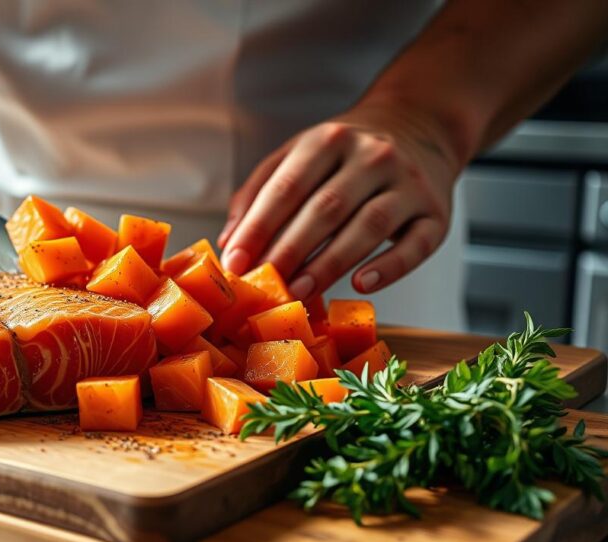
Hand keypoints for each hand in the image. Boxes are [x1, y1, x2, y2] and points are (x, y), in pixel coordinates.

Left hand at [218, 104, 460, 298]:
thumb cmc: (346, 153)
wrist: (420, 127)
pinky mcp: (436, 213)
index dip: (258, 226)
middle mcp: (372, 156)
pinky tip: (361, 285)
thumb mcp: (299, 154)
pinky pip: (415, 245)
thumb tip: (229, 242)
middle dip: (291, 249)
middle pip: (326, 208)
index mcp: (328, 140)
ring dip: (330, 263)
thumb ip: (260, 192)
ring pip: (368, 226)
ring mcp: (408, 184)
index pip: (287, 186)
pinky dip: (389, 267)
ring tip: (301, 291)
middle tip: (266, 283)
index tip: (235, 262)